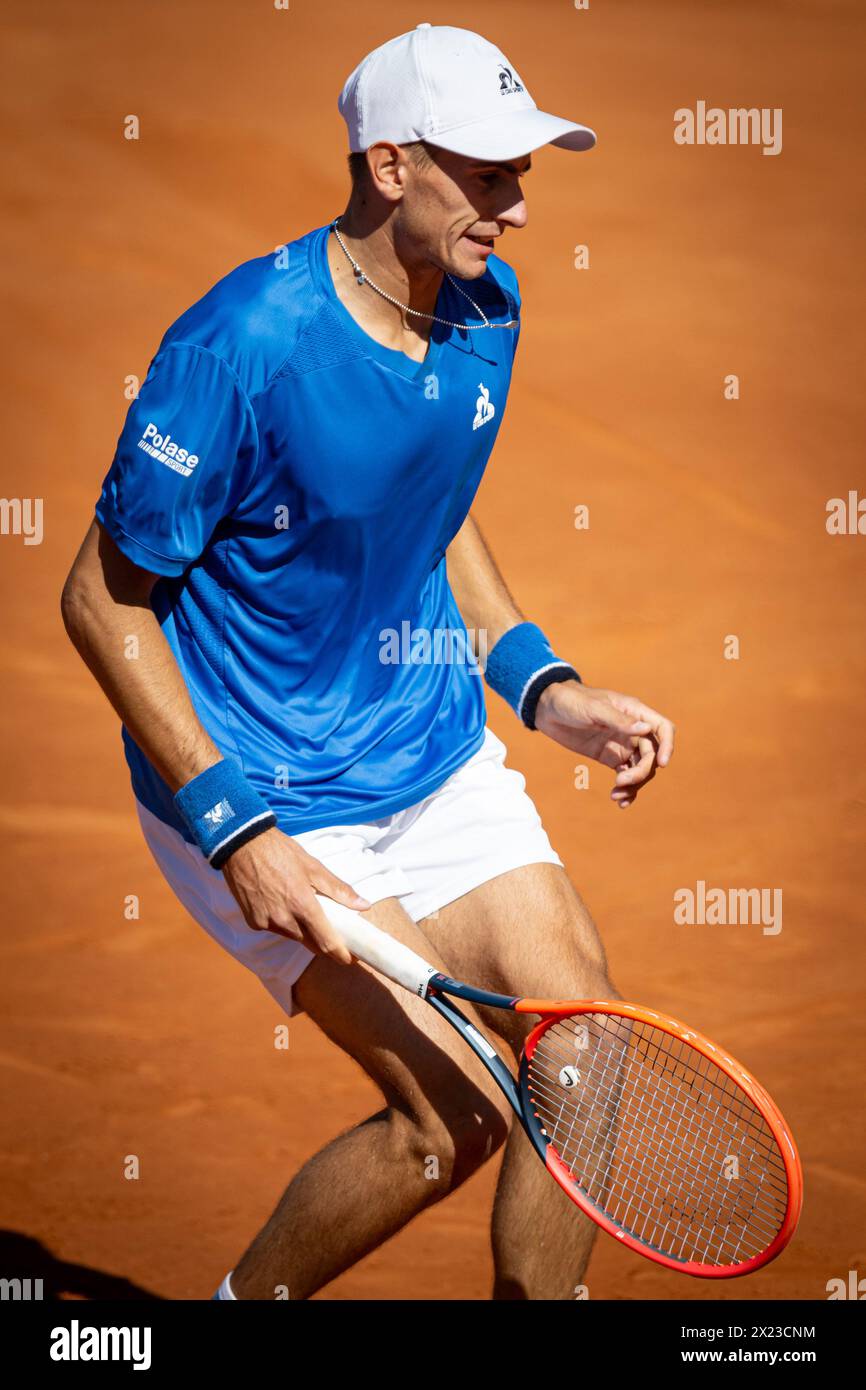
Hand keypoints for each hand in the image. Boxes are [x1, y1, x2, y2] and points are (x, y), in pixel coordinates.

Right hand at [221, 827, 370, 961]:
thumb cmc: (281, 852)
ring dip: (302, 930)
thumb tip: (364, 905)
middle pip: (310, 942)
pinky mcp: (253, 922)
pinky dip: (283, 923)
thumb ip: (339, 890)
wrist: (242, 845)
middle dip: (323, 943)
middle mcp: (284, 919)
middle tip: (335, 936)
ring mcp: (266, 922)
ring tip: (304, 910)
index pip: (325, 942)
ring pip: (292, 936)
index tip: (350, 959)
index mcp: (303, 905)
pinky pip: (275, 929)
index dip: (340, 954)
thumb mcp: (313, 867)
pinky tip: (282, 905)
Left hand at [533, 680, 675, 807]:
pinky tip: (620, 801)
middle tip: (621, 781)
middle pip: (652, 755)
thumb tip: (646, 729)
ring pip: (640, 768)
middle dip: (641, 772)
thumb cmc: (571, 701)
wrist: (547, 710)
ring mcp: (623, 745)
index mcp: (635, 712)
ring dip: (634, 784)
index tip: (661, 763)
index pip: (663, 729)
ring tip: (616, 796)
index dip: (667, 746)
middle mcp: (633, 730)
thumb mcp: (594, 709)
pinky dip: (627, 789)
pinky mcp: (610, 757)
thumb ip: (619, 720)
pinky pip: (626, 774)